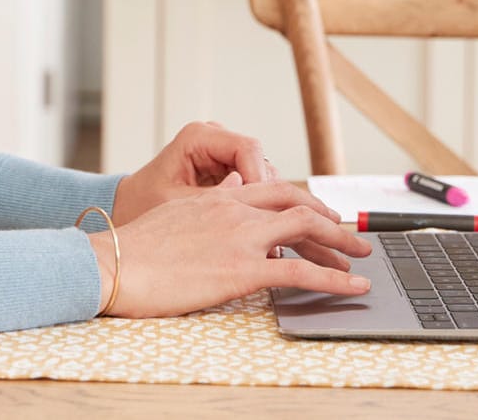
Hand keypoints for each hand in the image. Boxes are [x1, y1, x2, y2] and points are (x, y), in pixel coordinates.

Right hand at [90, 182, 373, 318]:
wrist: (114, 262)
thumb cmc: (131, 248)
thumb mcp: (170, 216)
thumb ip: (202, 208)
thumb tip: (221, 198)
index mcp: (216, 198)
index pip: (272, 190)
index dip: (302, 202)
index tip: (319, 215)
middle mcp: (234, 209)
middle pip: (297, 203)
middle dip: (330, 218)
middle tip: (352, 235)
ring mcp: (240, 237)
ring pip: (307, 229)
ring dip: (341, 242)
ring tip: (363, 258)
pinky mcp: (242, 269)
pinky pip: (300, 273)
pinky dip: (335, 280)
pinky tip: (354, 288)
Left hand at [112, 121, 280, 224]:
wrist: (128, 209)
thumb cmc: (143, 204)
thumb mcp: (178, 205)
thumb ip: (216, 202)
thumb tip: (258, 208)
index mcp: (198, 137)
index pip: (247, 149)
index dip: (260, 180)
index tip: (263, 213)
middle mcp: (215, 139)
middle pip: (259, 161)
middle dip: (267, 196)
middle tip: (271, 231)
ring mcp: (223, 154)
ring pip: (261, 174)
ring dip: (264, 203)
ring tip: (265, 236)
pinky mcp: (228, 170)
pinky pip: (253, 185)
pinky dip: (257, 207)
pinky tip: (256, 232)